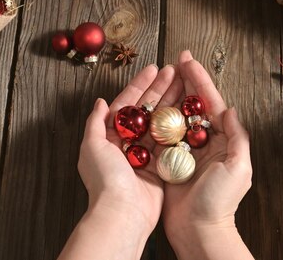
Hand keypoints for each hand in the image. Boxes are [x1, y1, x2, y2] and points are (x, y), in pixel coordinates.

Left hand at [60, 64, 182, 259]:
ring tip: (185, 84)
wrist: (122, 213)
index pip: (129, 103)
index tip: (154, 68)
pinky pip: (172, 141)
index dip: (141, 85)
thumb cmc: (105, 179)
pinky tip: (190, 110)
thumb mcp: (92, 146)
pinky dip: (180, 126)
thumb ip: (95, 123)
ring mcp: (146, 154)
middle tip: (175, 71)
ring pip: (162, 121)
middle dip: (161, 89)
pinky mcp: (161, 166)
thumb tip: (101, 101)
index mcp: (112, 135)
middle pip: (148, 109)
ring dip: (172, 102)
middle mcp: (130, 143)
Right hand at [162, 51, 252, 259]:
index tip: (189, 61)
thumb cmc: (220, 202)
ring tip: (163, 75)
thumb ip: (237, 137)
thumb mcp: (238, 169)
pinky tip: (149, 104)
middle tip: (177, 59)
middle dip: (185, 81)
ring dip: (170, 94)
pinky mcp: (168, 160)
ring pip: (176, 115)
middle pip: (192, 104)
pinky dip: (156, 118)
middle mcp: (202, 141)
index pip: (210, 102)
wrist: (198, 231)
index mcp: (221, 139)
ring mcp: (184, 150)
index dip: (200, 80)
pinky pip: (161, 134)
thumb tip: (230, 109)